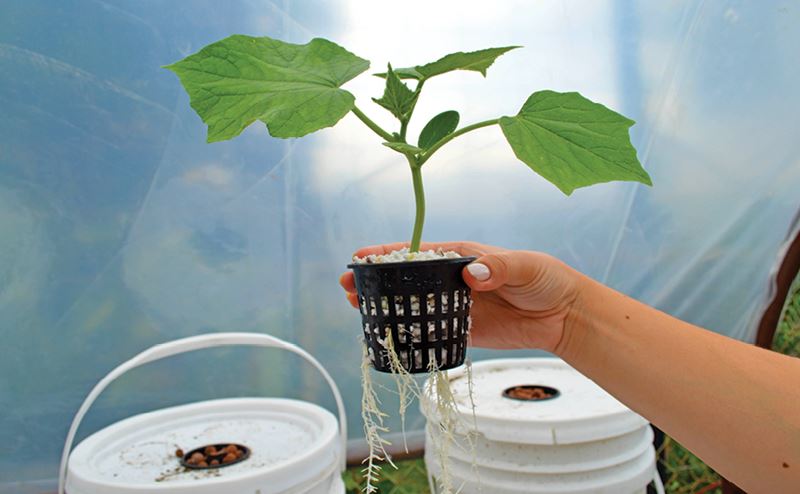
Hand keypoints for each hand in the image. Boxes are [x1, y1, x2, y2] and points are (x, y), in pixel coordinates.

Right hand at [339, 241, 580, 352]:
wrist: (563, 316)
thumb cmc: (545, 280)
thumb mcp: (525, 266)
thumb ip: (498, 267)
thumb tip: (472, 273)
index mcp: (461, 256)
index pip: (417, 253)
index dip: (387, 254)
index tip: (361, 257)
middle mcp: (453, 279)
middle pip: (406, 279)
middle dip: (376, 281)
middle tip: (347, 287)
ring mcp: (455, 305)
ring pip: (412, 305)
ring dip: (385, 306)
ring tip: (356, 308)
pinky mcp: (463, 330)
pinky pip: (430, 331)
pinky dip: (408, 332)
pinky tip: (387, 335)